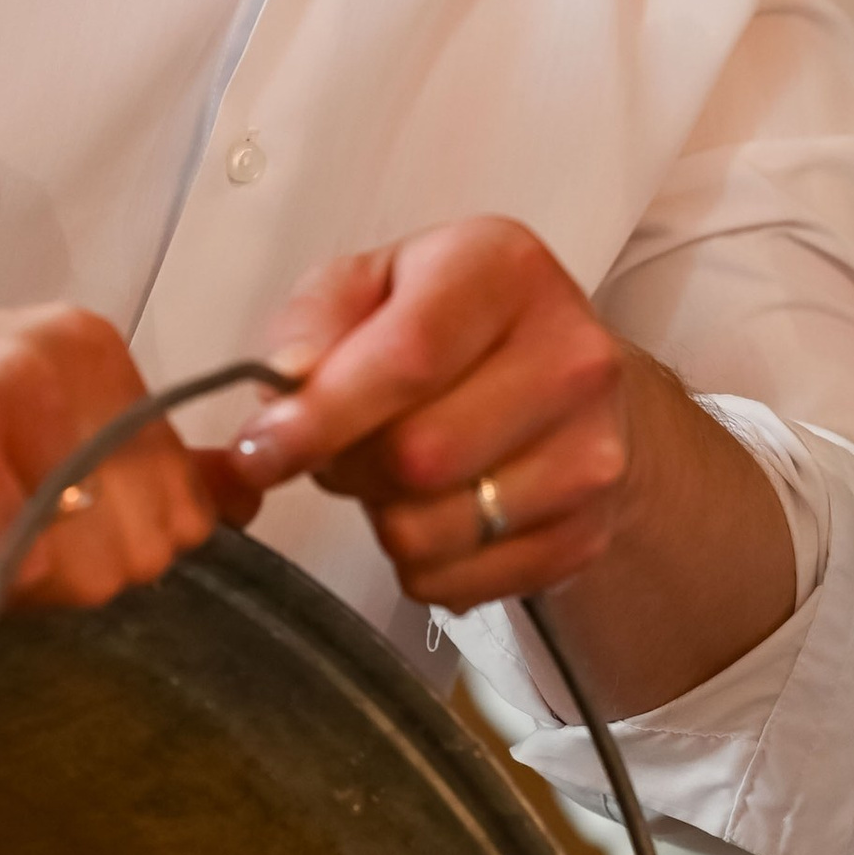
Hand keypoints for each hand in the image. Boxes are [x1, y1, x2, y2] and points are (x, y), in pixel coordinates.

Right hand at [0, 306, 235, 606]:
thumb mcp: (34, 442)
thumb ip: (144, 470)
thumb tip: (251, 497)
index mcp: (98, 354)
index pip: (185, 513)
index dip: (102, 552)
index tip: (23, 523)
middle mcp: (67, 356)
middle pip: (142, 550)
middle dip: (60, 577)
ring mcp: (10, 388)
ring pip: (82, 564)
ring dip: (3, 582)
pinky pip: (8, 565)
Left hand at [224, 218, 796, 709]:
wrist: (566, 386)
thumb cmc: (449, 330)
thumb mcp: (370, 287)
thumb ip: (312, 324)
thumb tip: (287, 393)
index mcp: (505, 271)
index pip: (408, 359)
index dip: (320, 417)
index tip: (261, 451)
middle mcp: (571, 357)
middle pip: (417, 457)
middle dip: (348, 469)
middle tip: (343, 451)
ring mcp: (593, 452)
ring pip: (431, 531)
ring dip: (382, 520)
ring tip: (397, 479)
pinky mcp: (586, 534)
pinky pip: (456, 583)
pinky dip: (420, 565)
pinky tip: (437, 515)